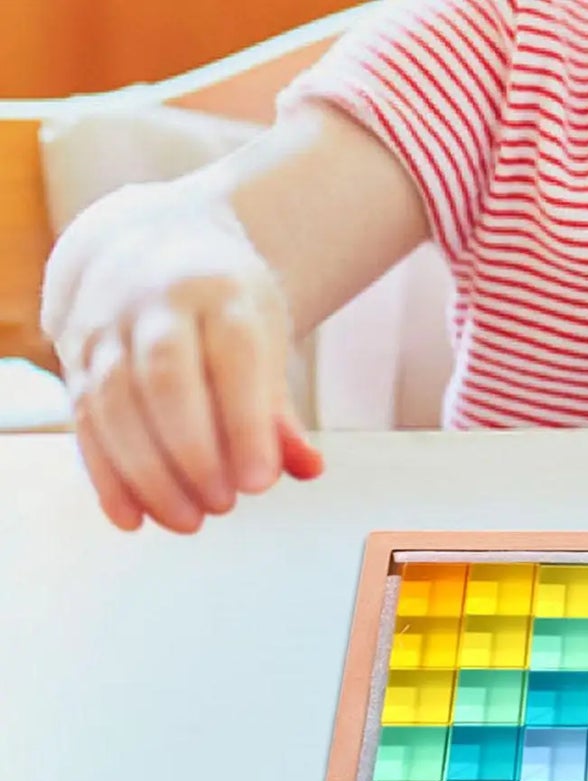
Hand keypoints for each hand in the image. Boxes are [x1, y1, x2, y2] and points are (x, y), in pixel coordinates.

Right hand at [49, 197, 322, 533]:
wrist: (145, 249)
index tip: (261, 484)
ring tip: (188, 520)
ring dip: (150, 475)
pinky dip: (106, 477)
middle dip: (193, 453)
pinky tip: (132, 518)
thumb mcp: (263, 337)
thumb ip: (279, 407)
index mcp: (217, 291)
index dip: (245, 425)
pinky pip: (83, 422)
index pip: (232, 358)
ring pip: (114, 404)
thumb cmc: (222, 307)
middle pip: (164, 380)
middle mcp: (153, 303)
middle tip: (224, 505)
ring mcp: (104, 328)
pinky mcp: (73, 359)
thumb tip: (308, 467)